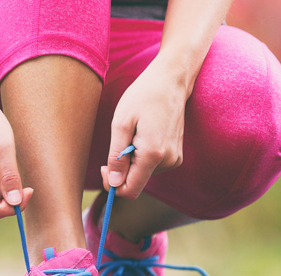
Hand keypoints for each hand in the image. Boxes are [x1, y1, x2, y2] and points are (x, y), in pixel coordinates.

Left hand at [101, 57, 187, 198]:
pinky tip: (144, 135)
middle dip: (122, 169)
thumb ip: (116, 157)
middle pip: (137, 182)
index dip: (113, 185)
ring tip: (134, 134)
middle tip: (118, 142)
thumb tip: (114, 184)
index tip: (104, 167)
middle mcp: (168, 161)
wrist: (171, 80)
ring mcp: (174, 159)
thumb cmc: (143, 96)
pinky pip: (153, 166)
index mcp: (153, 154)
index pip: (131, 190)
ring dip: (133, 160)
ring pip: (144, 174)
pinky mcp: (176, 156)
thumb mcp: (121, 123)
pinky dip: (143, 156)